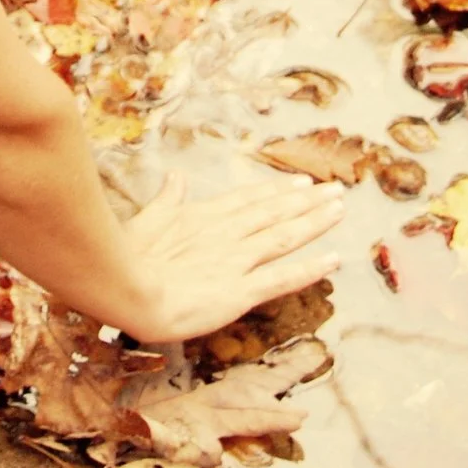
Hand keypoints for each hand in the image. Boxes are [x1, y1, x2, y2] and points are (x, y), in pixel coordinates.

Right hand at [111, 172, 343, 343]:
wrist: (127, 289)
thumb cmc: (128, 256)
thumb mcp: (148, 219)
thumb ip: (167, 199)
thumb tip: (175, 176)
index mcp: (203, 216)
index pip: (249, 200)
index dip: (278, 191)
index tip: (302, 183)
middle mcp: (227, 233)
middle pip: (275, 213)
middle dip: (308, 201)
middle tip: (336, 190)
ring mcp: (236, 261)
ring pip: (284, 237)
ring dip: (315, 223)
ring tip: (340, 211)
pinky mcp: (240, 291)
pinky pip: (283, 278)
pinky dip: (310, 269)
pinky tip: (333, 261)